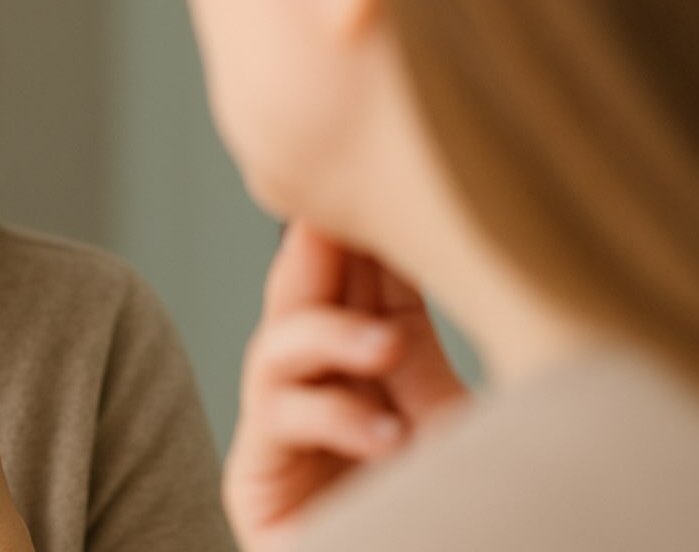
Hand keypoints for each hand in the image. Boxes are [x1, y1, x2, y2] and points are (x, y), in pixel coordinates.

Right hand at [223, 223, 468, 551]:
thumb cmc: (442, 516)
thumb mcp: (442, 419)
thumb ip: (414, 347)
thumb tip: (415, 250)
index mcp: (365, 370)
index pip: (356, 284)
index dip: (360, 235)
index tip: (375, 182)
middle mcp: (316, 391)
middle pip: (301, 296)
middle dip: (318, 254)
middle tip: (337, 214)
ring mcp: (281, 432)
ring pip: (275, 348)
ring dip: (326, 336)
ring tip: (385, 350)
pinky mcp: (256, 481)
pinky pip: (279, 421)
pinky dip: (333, 418)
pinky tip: (386, 435)